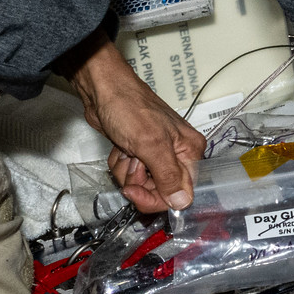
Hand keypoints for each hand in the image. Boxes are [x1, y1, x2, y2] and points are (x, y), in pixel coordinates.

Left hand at [58, 30, 206, 213]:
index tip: (135, 191)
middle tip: (131, 163)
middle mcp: (178, 154)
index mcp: (189, 152)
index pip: (182, 193)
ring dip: (126, 172)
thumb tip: (183, 202)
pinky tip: (120, 148)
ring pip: (142, 184)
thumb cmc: (130, 108)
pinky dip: (120, 165)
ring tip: (125, 150)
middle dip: (138, 181)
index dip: (157, 198)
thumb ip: (168, 175)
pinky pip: (130, 174)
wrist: (103, 91)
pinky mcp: (139, 153)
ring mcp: (157, 154)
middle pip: (160, 191)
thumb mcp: (150, 145)